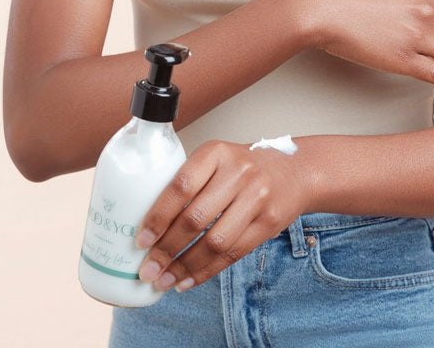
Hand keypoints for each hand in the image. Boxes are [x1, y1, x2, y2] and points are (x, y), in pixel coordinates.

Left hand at [134, 139, 312, 292]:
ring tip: (164, 281)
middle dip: (167, 250)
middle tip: (147, 270)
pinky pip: (233, 254)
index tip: (141, 240)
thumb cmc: (243, 168)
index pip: (181, 186)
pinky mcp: (269, 222)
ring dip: (184, 266)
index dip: (158, 217)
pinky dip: (206, 271)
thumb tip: (148, 225)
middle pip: (195, 218)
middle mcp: (238, 172)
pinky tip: (187, 279)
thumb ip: (189, 183)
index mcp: (216, 153)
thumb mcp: (216, 160)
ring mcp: (257, 198)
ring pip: (214, 242)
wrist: (293, 170)